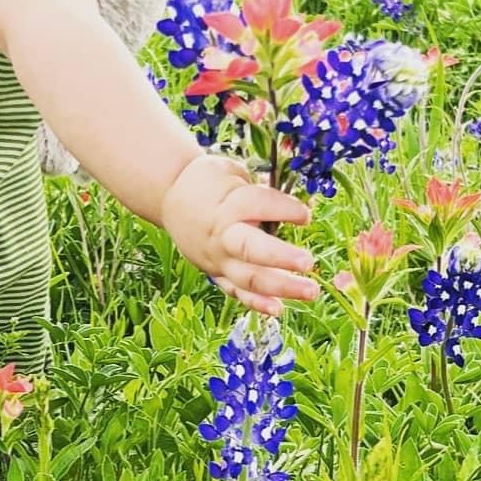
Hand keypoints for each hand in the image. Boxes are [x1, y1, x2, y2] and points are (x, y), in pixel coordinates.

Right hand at [160, 154, 318, 315]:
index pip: (260, 206)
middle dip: (282, 257)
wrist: (170, 197)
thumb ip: (263, 188)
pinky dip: (257, 303)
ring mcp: (218, 258)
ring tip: (311, 291)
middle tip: (309, 262)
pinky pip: (236, 292)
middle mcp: (222, 234)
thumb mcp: (233, 171)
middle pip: (251, 249)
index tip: (306, 214)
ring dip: (281, 287)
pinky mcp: (215, 273)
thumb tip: (303, 204)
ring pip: (248, 278)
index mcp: (228, 203)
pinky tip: (280, 309)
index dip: (286, 210)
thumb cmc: (208, 180)